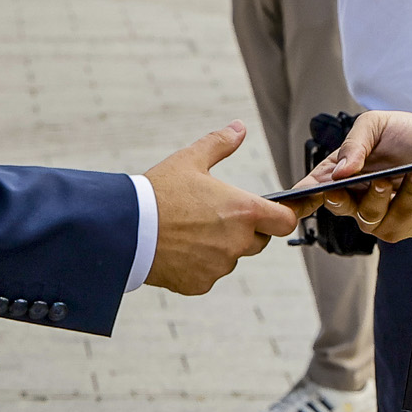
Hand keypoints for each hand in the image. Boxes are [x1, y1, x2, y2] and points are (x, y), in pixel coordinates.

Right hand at [143, 121, 299, 294]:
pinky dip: (199, 264)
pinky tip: (179, 249)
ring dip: (221, 247)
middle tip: (217, 215)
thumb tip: (239, 128)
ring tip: (191, 230)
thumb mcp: (190, 159)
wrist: (127, 229)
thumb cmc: (159, 192)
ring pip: (231, 257)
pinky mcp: (200, 284)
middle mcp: (237, 242)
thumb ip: (220, 143)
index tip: (281, 212)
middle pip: (258, 240)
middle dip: (246, 230)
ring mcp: (219, 266)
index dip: (284, 215)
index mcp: (243, 211)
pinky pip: (209, 274)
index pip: (285, 221)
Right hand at [290, 110, 411, 243]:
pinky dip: (408, 198)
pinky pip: (399, 220)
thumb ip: (354, 144)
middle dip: (338, 199)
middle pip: (336, 207)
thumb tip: (339, 172)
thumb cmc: (406, 135)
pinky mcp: (405, 224)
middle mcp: (357, 196)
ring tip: (391, 177)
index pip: (313, 189)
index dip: (298, 199)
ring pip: (368, 218)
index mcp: (341, 172)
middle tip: (342, 186)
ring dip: (379, 197)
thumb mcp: (375, 125)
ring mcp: (380, 214)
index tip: (290, 202)